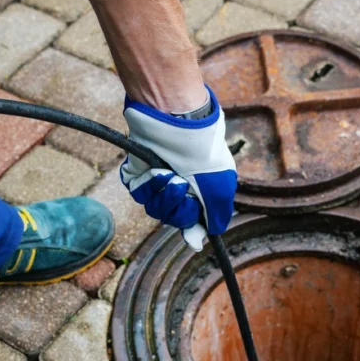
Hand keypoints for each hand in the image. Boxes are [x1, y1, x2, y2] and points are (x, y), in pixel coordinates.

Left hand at [120, 88, 236, 250]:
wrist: (178, 123)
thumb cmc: (203, 153)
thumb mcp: (220, 187)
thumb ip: (216, 215)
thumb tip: (205, 237)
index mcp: (200, 191)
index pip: (192, 220)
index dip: (191, 228)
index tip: (191, 234)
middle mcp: (179, 187)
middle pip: (173, 218)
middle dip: (178, 207)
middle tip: (183, 186)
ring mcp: (158, 180)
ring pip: (154, 209)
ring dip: (164, 194)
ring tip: (170, 174)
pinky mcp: (139, 173)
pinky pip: (139, 193)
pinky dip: (149, 184)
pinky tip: (157, 170)